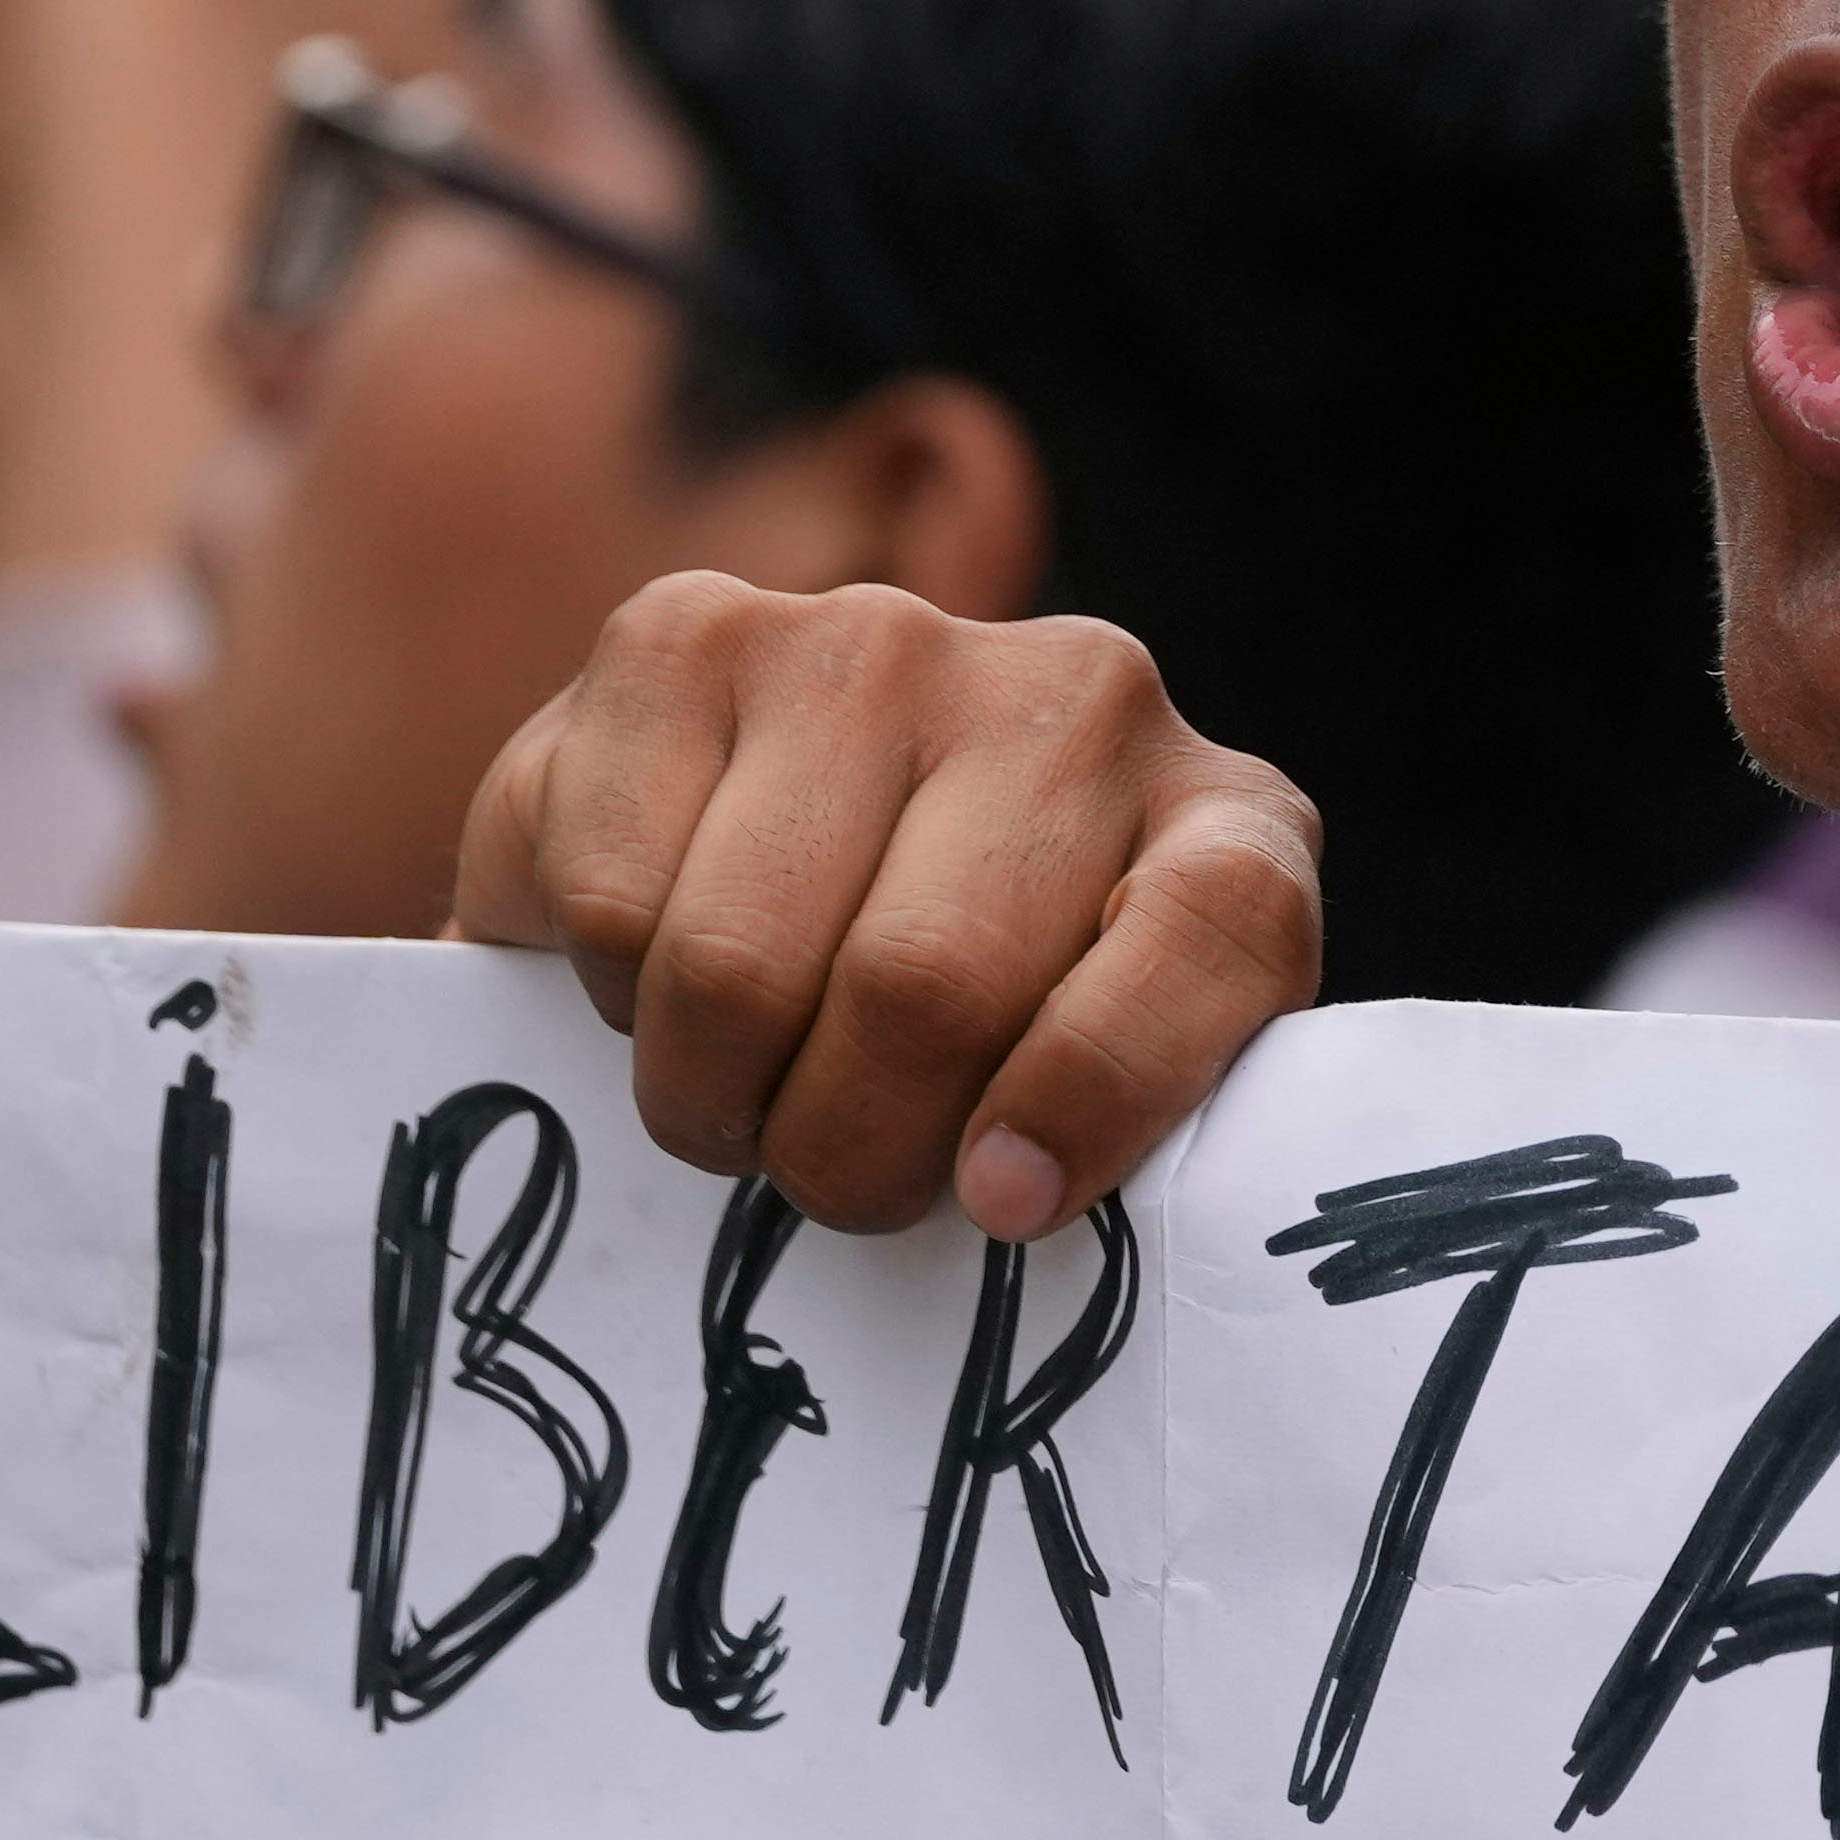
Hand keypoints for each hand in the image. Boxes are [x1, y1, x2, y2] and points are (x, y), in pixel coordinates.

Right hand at [450, 579, 1327, 1240]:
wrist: (809, 848)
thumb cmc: (993, 1024)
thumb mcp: (1117, 1088)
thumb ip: (1122, 1131)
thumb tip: (1007, 1189)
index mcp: (1231, 823)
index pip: (1213, 931)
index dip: (1093, 1096)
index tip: (1001, 1201)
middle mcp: (1074, 695)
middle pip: (928, 986)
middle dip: (846, 1149)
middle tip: (829, 1173)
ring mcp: (878, 645)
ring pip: (740, 960)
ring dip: (712, 1090)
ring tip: (742, 1088)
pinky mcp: (686, 638)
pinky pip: (609, 893)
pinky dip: (608, 991)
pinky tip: (661, 970)